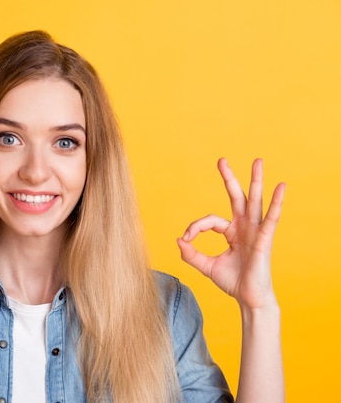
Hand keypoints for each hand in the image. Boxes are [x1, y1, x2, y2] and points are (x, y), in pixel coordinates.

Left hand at [176, 158, 284, 309]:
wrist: (248, 299)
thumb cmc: (233, 282)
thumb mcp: (206, 266)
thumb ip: (191, 253)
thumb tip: (178, 240)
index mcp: (231, 232)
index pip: (210, 220)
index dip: (195, 227)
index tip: (186, 239)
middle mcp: (244, 227)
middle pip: (237, 197)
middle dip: (229, 178)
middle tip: (221, 160)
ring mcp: (255, 232)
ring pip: (254, 201)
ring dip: (256, 181)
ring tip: (258, 161)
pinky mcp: (264, 240)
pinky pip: (271, 219)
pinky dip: (276, 203)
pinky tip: (281, 188)